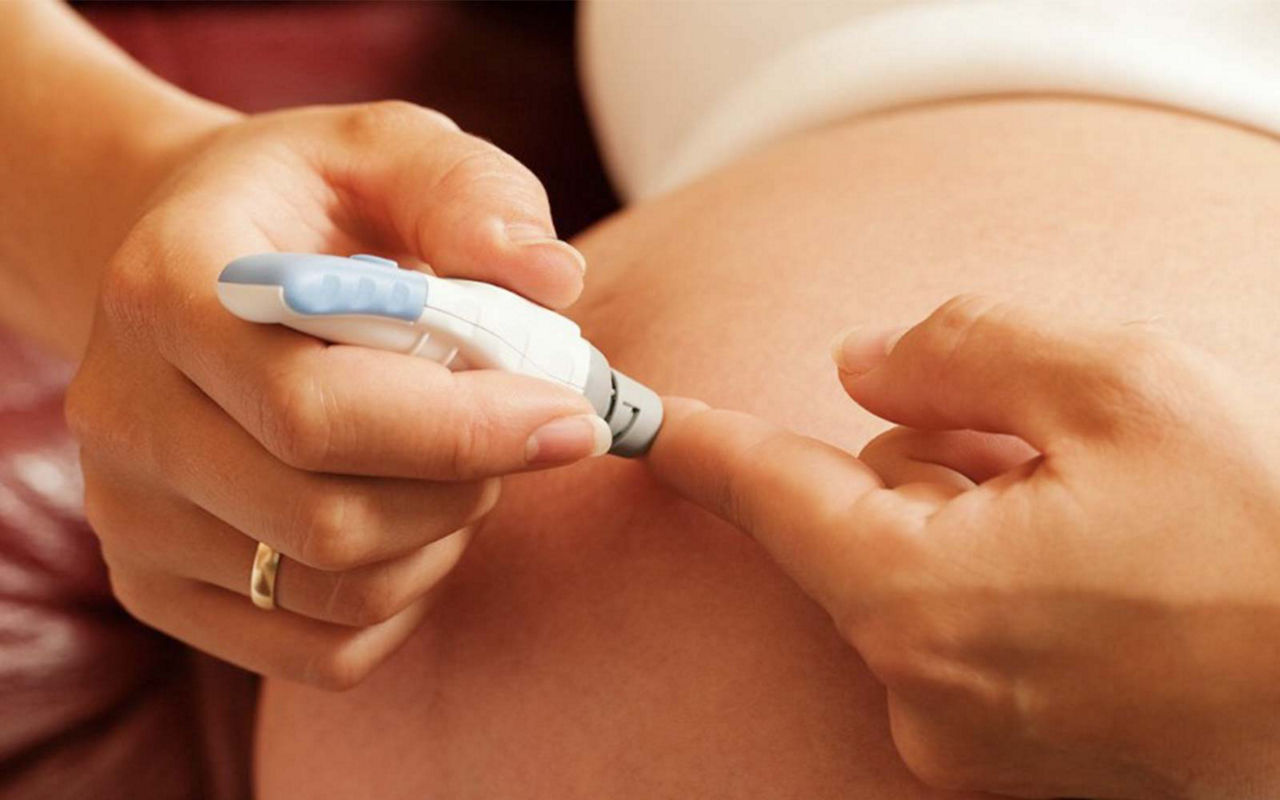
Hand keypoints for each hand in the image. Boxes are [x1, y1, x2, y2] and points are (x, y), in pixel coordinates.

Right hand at [67, 102, 609, 688]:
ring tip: (461, 458)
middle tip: (523, 426)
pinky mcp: (159, 589)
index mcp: (167, 292)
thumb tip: (554, 280)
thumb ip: (471, 197)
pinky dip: (406, 596)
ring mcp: (132, 517)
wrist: (201, 266)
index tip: (572, 416)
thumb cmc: (312, 207)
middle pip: (328, 520)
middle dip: (468, 484)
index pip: (314, 409)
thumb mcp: (389, 151)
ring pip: (338, 595)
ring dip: (445, 536)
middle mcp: (124, 416)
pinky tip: (416, 517)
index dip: (463, 429)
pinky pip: (324, 651)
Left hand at [648, 295, 1279, 798]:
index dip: (704, 444)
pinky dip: (1007, 588)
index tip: (649, 423)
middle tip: (1054, 458)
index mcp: (916, 595)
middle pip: (860, 526)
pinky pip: (965, 640)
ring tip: (1104, 523)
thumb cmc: (1266, 536)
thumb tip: (858, 368)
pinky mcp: (1019, 767)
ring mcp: (969, 742)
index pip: (770, 494)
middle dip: (929, 465)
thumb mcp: (1116, 386)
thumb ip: (959, 353)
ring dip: (979, 524)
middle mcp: (919, 689)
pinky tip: (1105, 579)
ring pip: (917, 579)